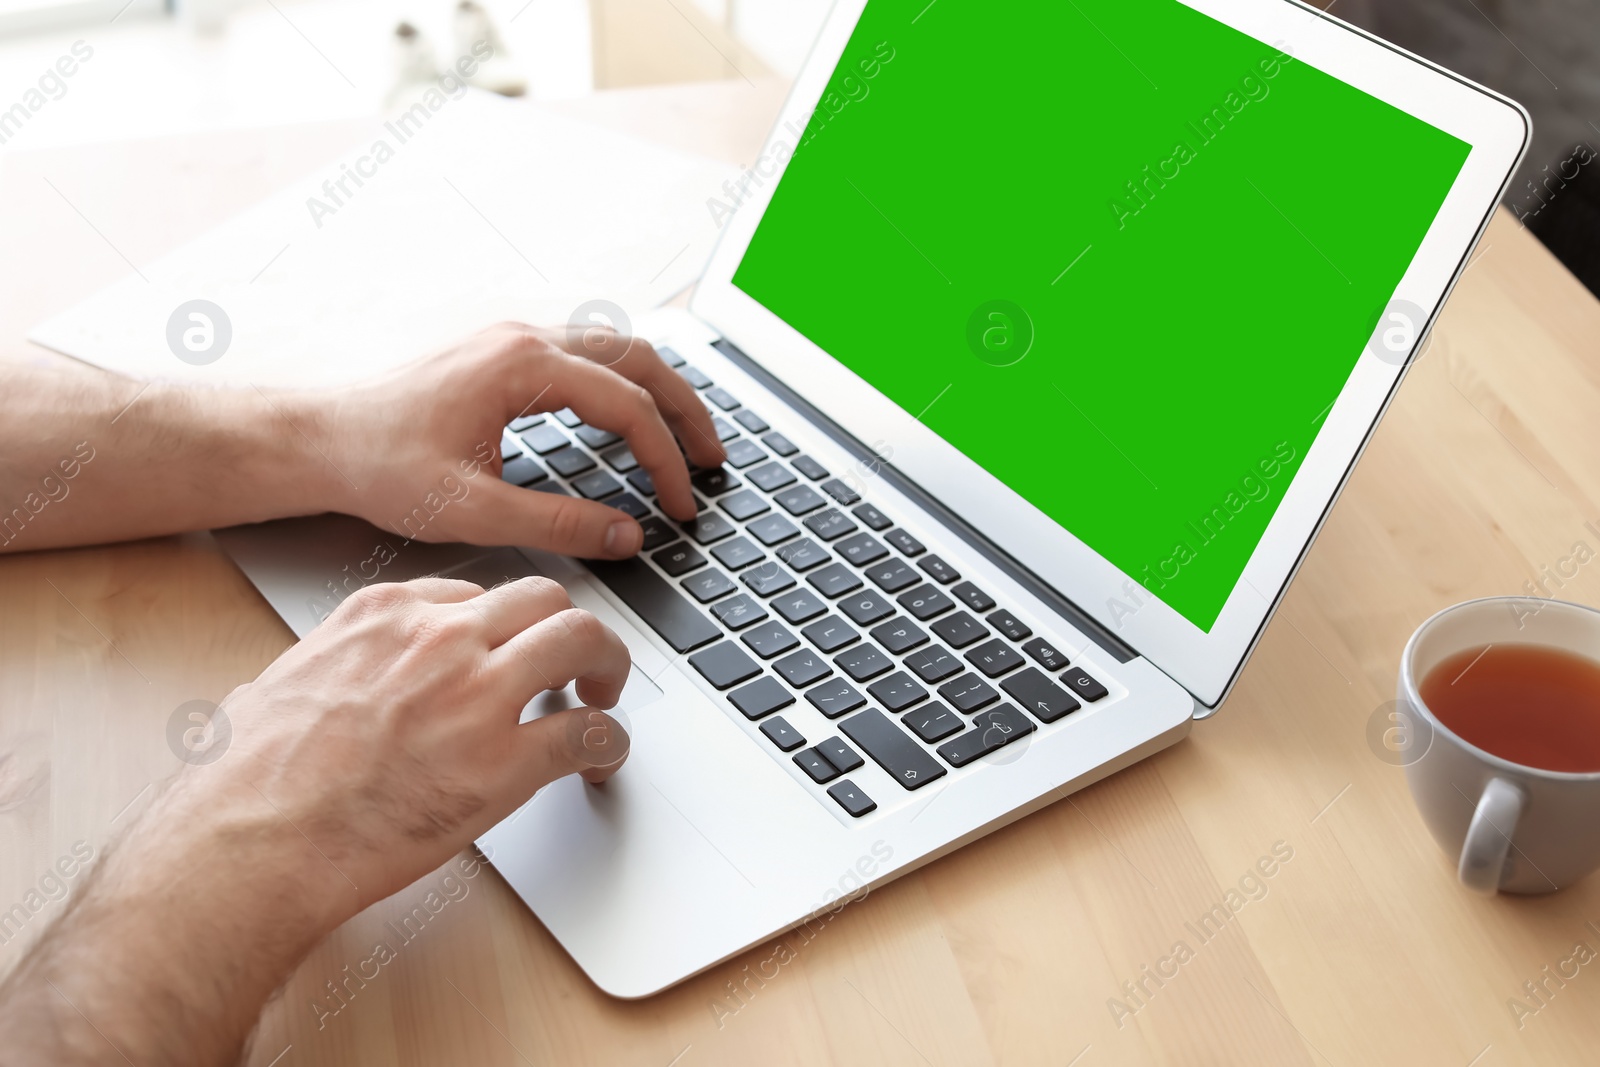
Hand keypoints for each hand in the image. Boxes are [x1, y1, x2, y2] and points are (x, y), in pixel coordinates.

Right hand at [0, 576, 632, 1065]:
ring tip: (603, 696)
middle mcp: (439, 639)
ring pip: (580, 640)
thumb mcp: (276, 686)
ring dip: (606, 665)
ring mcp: (477, 695)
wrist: (251, 842)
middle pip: (543, 599)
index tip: (509, 648)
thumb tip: (299, 691)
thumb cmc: (249, 780)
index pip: (474, 594)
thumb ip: (318, 674)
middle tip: (578, 663)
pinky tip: (602, 760)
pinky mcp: (504, 764)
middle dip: (567, 629)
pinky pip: (587, 734)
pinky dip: (608, 745)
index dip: (503, 626)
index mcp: (384, 616)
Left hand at [315, 322, 725, 557]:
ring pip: (618, 348)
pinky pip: (589, 355)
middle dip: (685, 410)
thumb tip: (626, 536)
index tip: (680, 505)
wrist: (319, 438)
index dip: (664, 459)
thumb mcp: (471, 509)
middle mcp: (525, 338)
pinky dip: (626, 385)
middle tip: (713, 461)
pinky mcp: (504, 353)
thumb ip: (557, 525)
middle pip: (639, 358)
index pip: (626, 406)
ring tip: (688, 439)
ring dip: (660, 391)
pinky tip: (631, 421)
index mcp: (522, 364)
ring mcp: (515, 339)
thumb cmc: (379, 465)